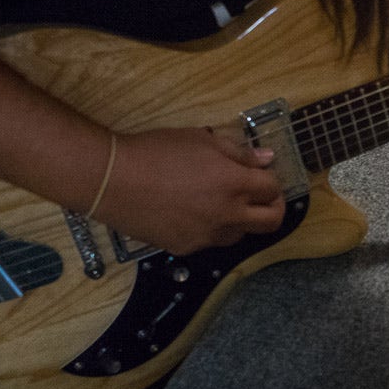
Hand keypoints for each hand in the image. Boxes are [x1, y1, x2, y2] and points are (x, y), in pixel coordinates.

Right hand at [94, 127, 285, 254]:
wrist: (114, 180)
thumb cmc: (158, 152)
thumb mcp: (203, 140)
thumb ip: (239, 152)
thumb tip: (266, 159)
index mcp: (235, 183)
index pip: (273, 189)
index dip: (272, 181)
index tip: (264, 176)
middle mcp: (227, 214)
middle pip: (271, 222)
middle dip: (274, 208)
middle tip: (262, 197)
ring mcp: (207, 236)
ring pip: (241, 235)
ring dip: (241, 220)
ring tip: (222, 202)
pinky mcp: (186, 248)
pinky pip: (211, 241)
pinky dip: (212, 229)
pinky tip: (194, 212)